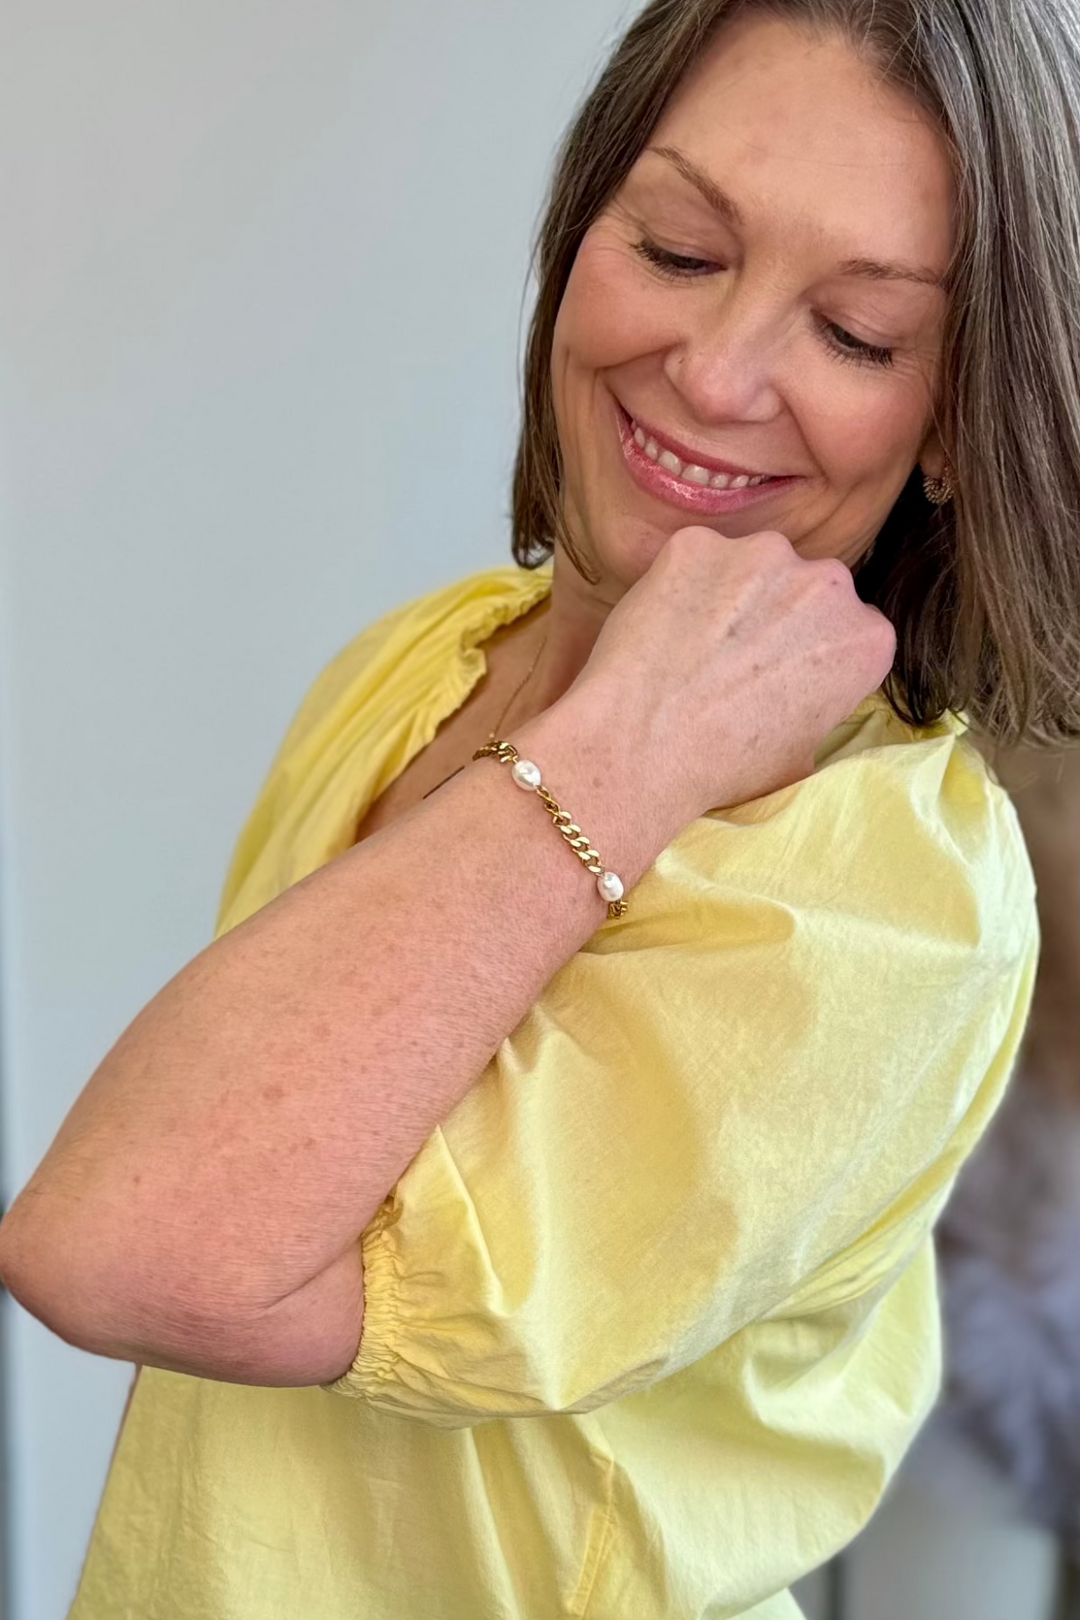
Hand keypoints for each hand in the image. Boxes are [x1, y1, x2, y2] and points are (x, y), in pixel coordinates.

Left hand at [561, 525, 896, 821]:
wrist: (641, 747)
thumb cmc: (724, 766)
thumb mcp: (803, 752)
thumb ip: (820, 703)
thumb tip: (803, 695)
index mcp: (866, 639)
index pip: (852, 629)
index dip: (814, 653)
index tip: (784, 675)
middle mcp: (828, 582)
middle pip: (808, 588)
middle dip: (780, 615)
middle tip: (736, 660)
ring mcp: (762, 554)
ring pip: (753, 566)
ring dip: (733, 594)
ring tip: (695, 646)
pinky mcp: (698, 543)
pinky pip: (695, 559)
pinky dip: (681, 585)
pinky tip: (663, 628)